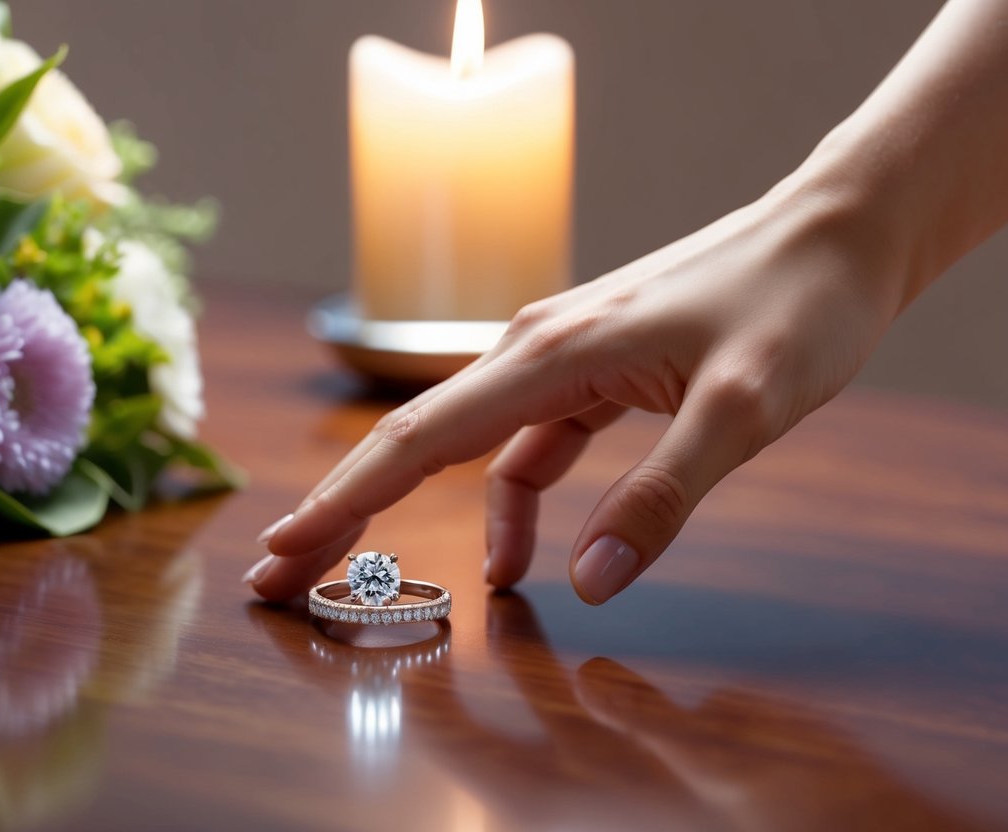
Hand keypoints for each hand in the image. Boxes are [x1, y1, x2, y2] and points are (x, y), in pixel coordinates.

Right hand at [249, 170, 903, 603]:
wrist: (835, 234)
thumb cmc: (793, 305)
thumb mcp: (744, 408)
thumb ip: (663, 495)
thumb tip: (587, 581)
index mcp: (550, 356)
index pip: (419, 441)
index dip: (343, 501)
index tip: (283, 551)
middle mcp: (534, 352)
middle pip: (414, 444)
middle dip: (345, 512)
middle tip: (283, 577)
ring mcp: (560, 362)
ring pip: (465, 450)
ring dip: (418, 513)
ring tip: (381, 578)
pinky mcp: (592, 375)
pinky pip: (526, 449)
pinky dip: (511, 504)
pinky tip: (522, 556)